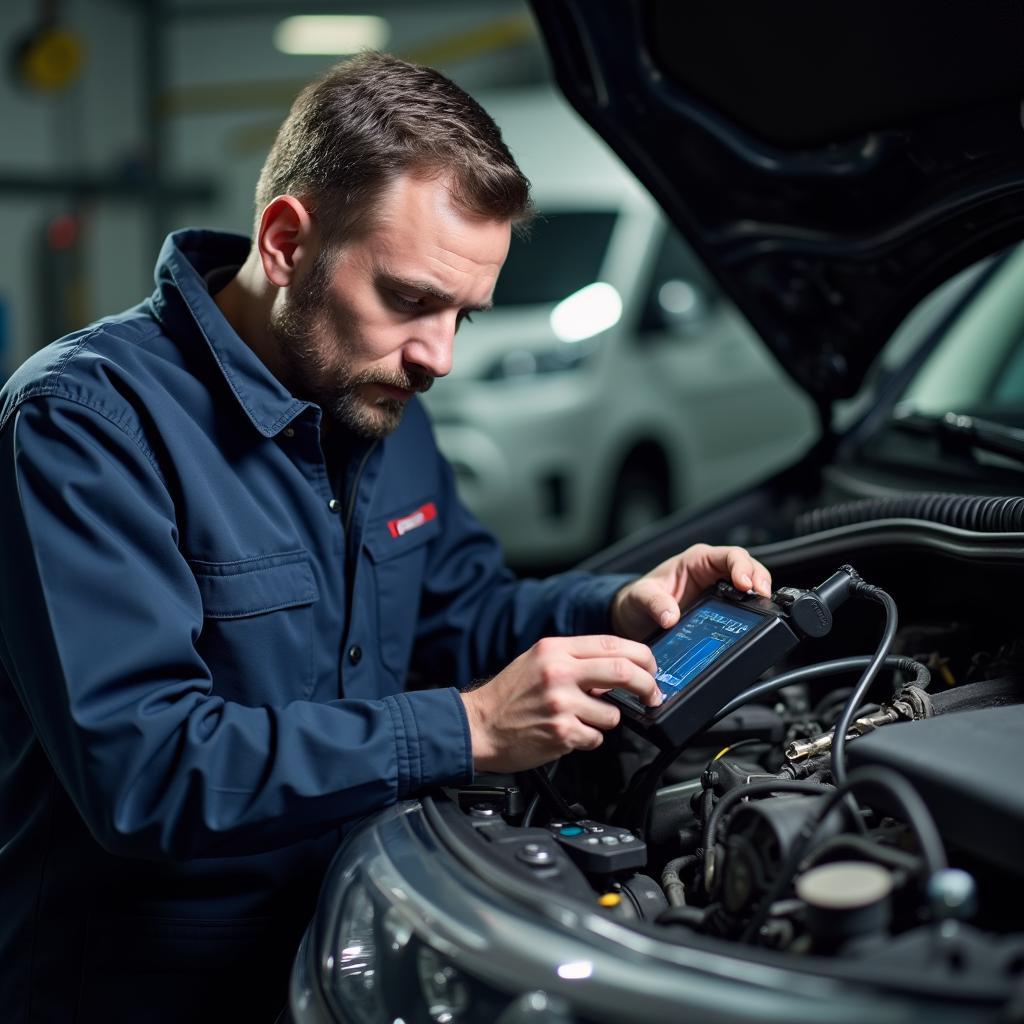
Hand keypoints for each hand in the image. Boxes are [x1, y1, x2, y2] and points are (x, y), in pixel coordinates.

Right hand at [460, 635, 661, 772]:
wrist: (478, 725)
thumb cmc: (508, 695)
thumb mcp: (539, 661)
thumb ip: (576, 660)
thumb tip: (619, 666)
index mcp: (555, 649)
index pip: (613, 644)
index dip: (642, 657)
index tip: (651, 670)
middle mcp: (559, 672)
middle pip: (623, 672)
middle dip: (647, 686)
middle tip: (652, 695)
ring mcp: (561, 703)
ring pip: (613, 714)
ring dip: (605, 721)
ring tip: (580, 718)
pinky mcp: (561, 732)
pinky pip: (596, 737)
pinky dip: (588, 738)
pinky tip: (567, 732)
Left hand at [610, 543, 771, 640]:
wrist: (635, 619)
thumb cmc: (638, 600)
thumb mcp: (641, 598)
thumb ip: (655, 603)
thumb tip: (671, 616)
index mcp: (696, 561)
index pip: (729, 555)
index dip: (742, 567)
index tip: (745, 584)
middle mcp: (711, 572)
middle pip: (748, 568)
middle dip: (759, 579)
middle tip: (763, 597)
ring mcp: (719, 590)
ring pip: (750, 586)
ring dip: (760, 595)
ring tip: (764, 609)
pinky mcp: (721, 608)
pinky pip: (743, 606)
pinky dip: (752, 611)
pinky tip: (754, 621)